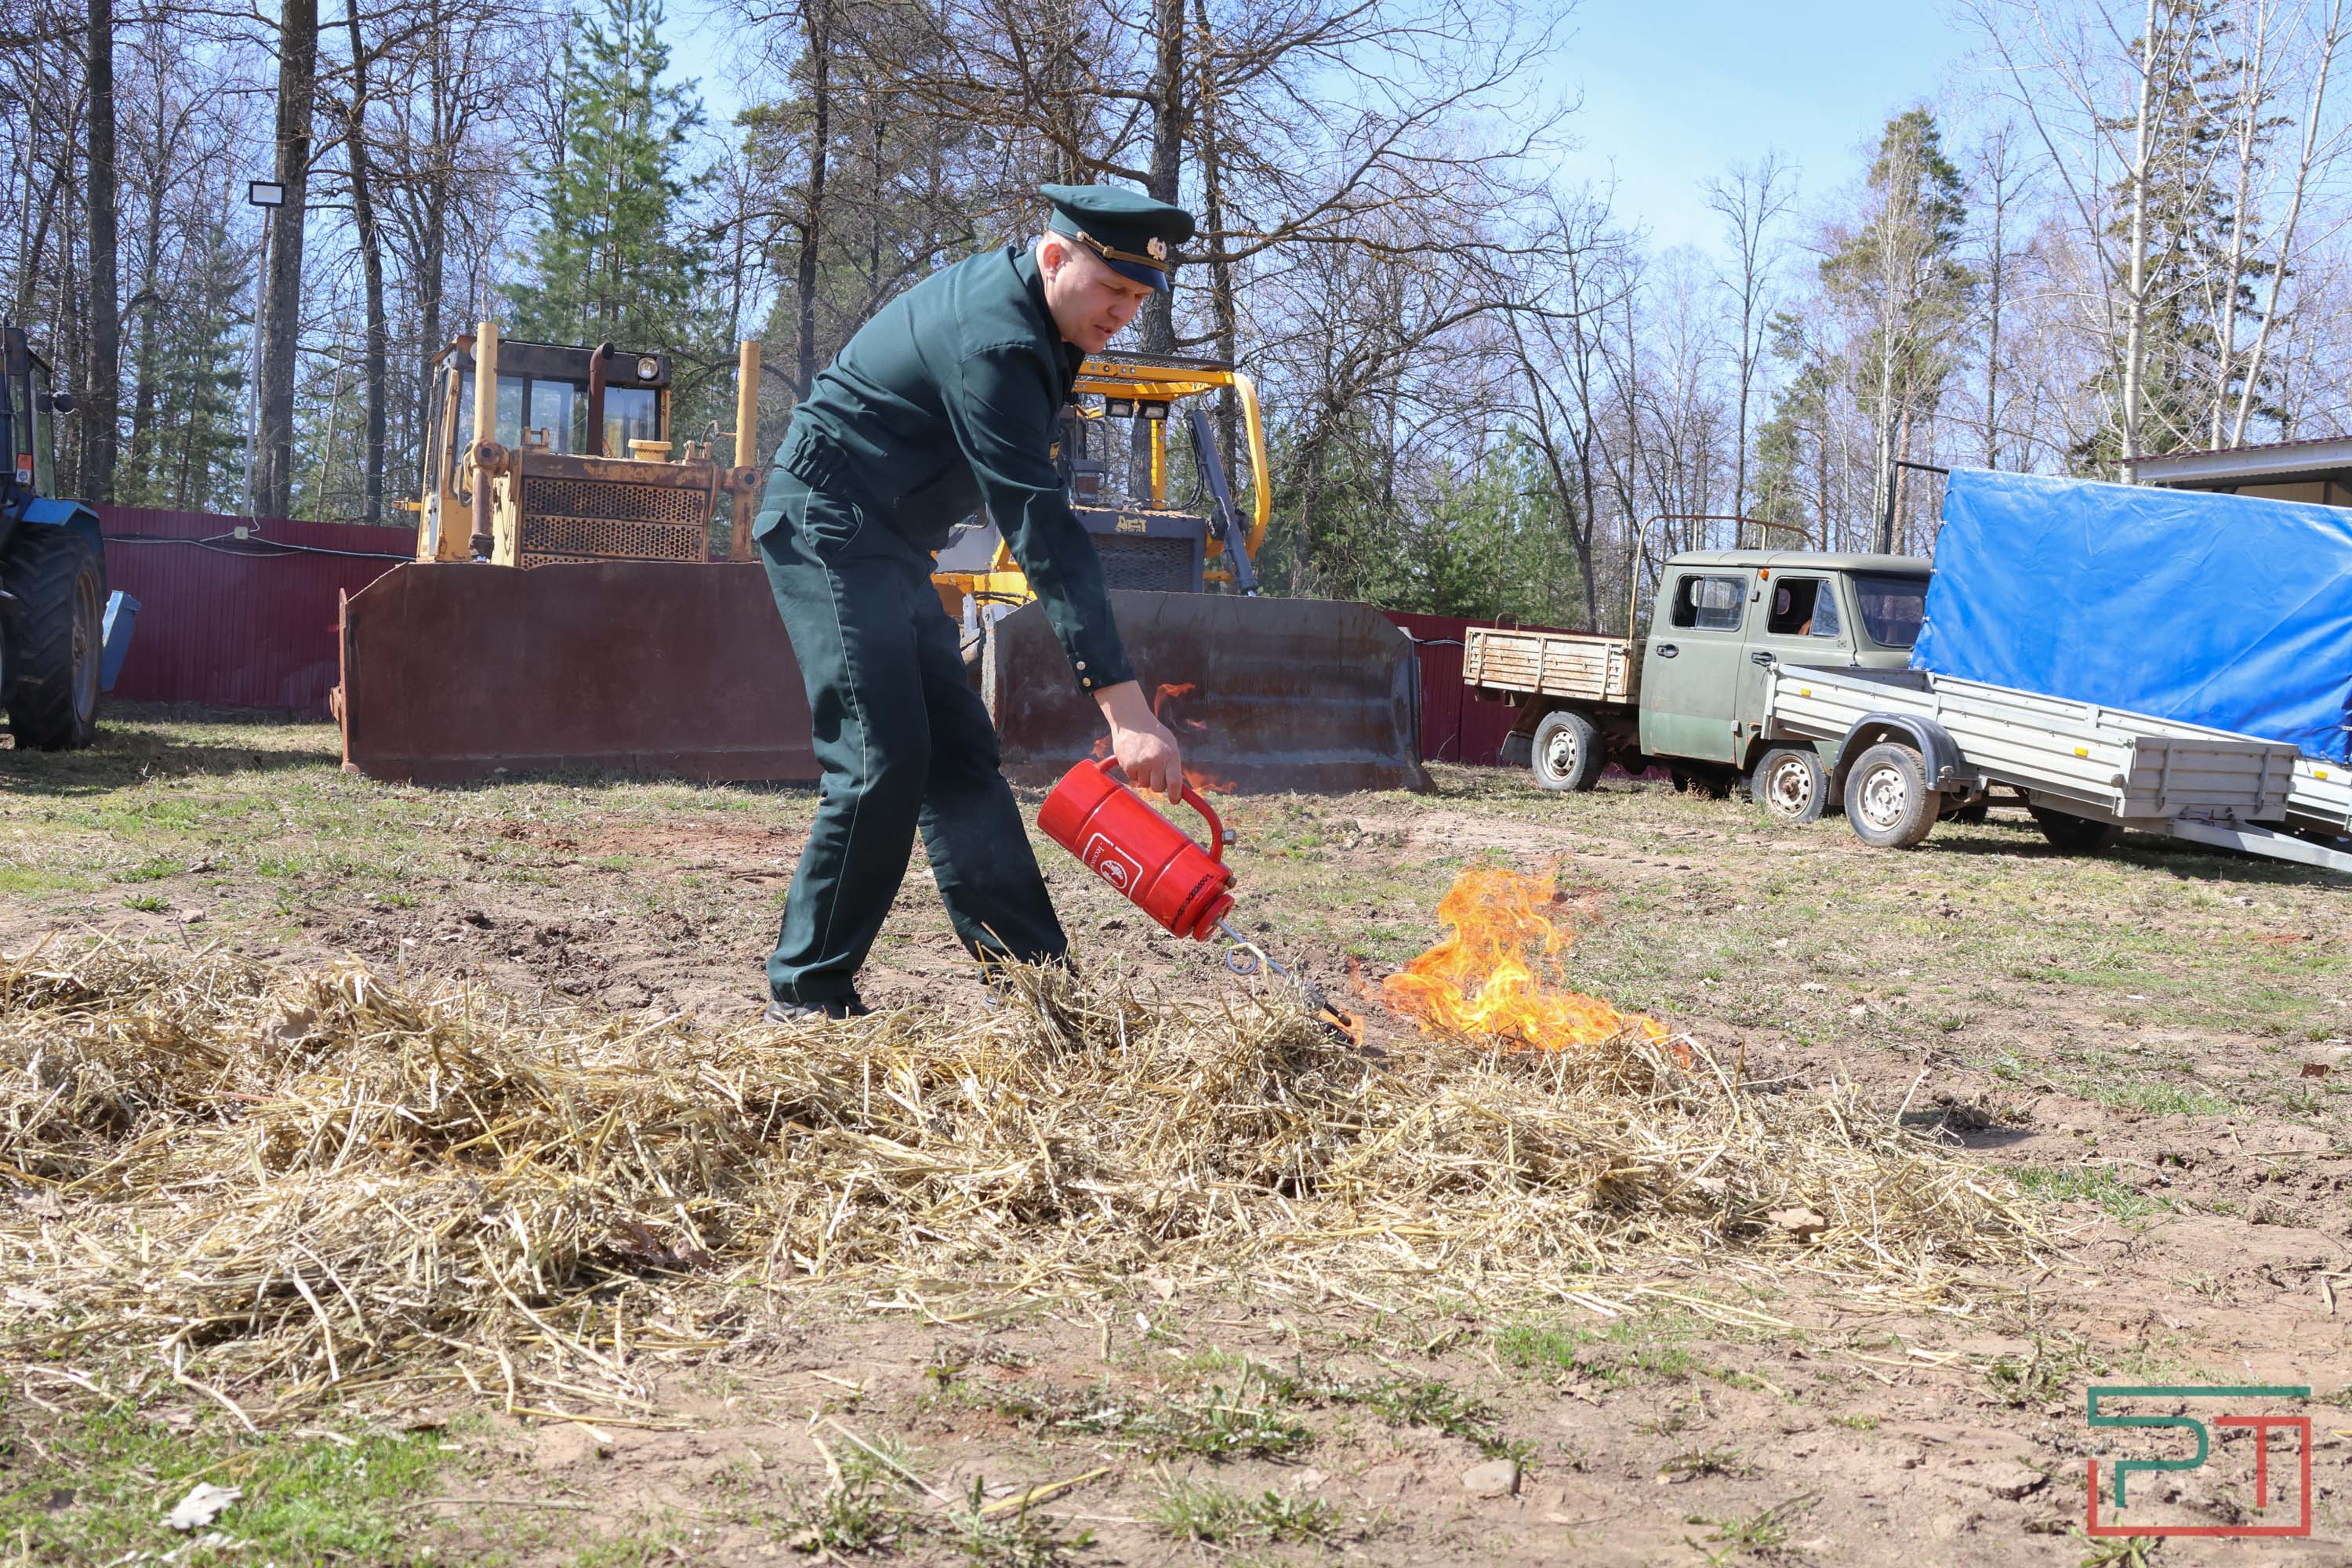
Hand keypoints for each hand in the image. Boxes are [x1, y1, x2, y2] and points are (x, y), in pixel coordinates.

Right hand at [1092, 680, 1183, 801]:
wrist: (1132, 721)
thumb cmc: (1154, 734)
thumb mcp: (1170, 744)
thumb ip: (1173, 764)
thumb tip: (1176, 787)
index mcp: (1170, 754)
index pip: (1175, 782)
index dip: (1175, 795)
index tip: (1175, 800)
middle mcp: (1156, 760)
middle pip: (1158, 787)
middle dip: (1158, 784)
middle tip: (1155, 773)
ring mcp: (1141, 763)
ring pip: (1145, 784)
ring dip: (1145, 778)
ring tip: (1144, 761)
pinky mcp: (1127, 765)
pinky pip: (1133, 779)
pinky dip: (1135, 773)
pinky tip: (1135, 758)